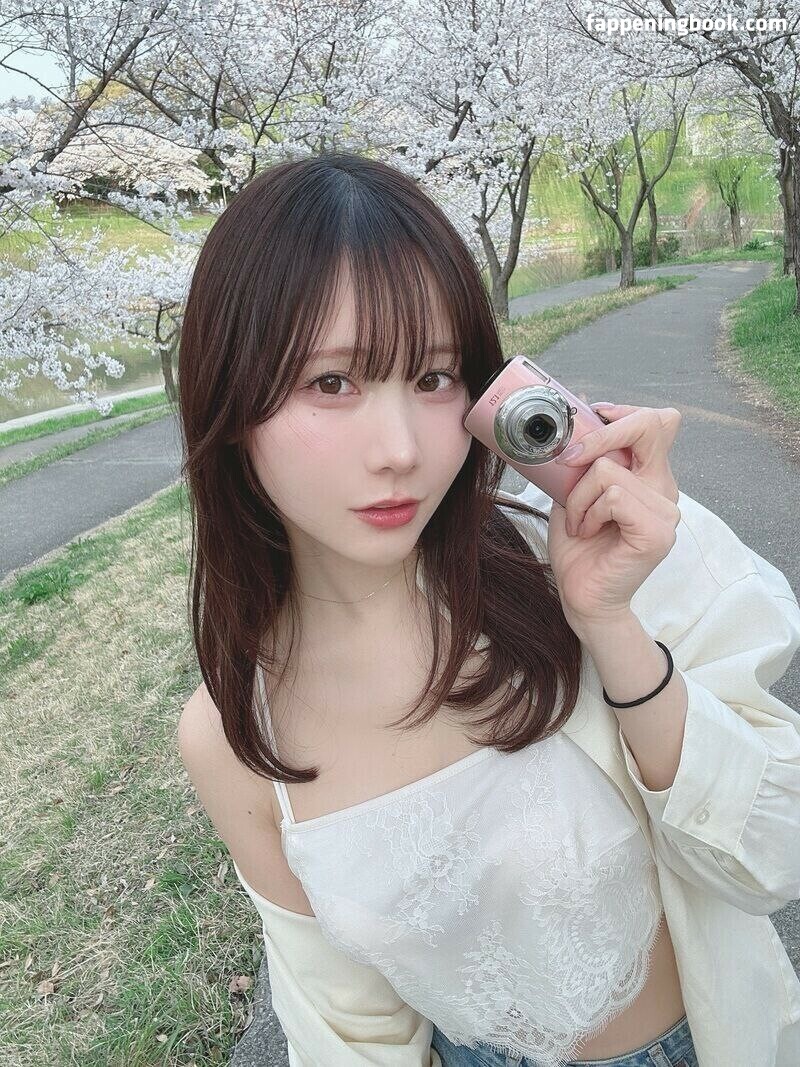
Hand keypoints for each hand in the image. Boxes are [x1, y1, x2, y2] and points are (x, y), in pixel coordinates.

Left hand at [546, 402, 682, 634]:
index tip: (592, 423)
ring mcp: (666, 512)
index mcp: (650, 477)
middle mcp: (665, 490)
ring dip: (579, 496)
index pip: (658, 421)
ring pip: (610, 469)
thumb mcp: (573, 491)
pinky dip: (588, 512)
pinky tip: (586, 532)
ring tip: (578, 522)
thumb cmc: (578, 547)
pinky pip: (614, 496)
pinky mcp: (657, 532)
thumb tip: (578, 403)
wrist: (582, 597)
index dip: (624, 414)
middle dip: (601, 434)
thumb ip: (581, 455)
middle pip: (650, 425)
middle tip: (570, 461)